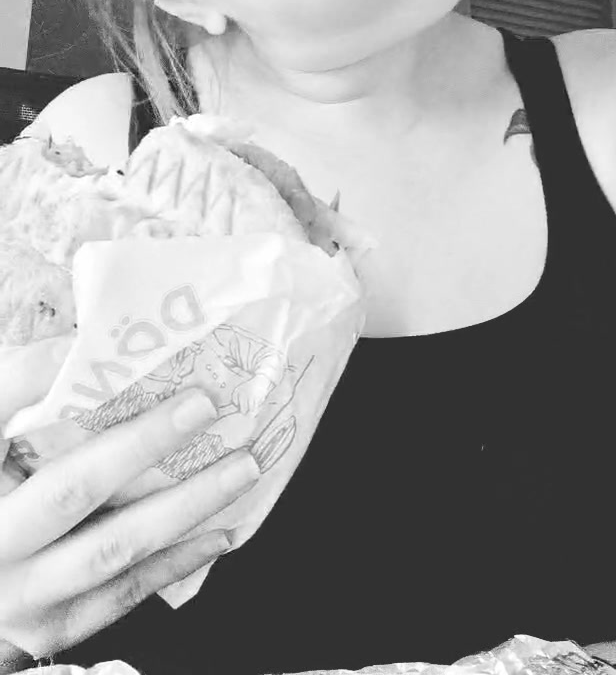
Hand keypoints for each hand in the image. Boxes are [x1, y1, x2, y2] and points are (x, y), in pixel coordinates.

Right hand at [0, 367, 258, 666]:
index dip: (33, 376)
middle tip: (203, 404)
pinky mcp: (51, 628)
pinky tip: (220, 531)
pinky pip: (123, 594)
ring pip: (112, 548)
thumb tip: (80, 341)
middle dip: (143, 444)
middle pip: (72, 487)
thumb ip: (23, 397)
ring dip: (184, 506)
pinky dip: (177, 561)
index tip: (85, 341)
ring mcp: (21, 593)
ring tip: (240, 467)